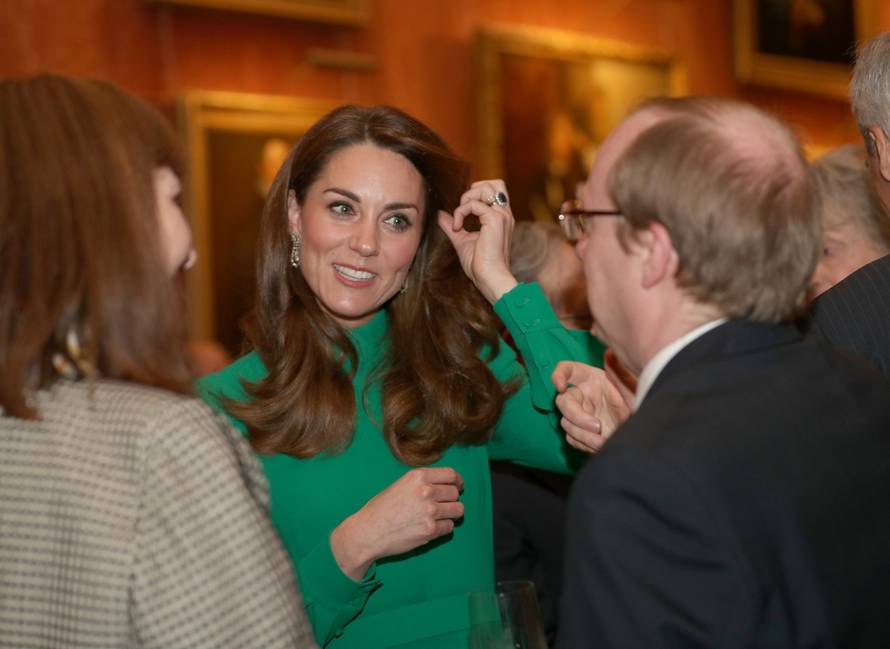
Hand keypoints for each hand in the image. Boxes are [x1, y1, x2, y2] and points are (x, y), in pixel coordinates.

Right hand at [329, 467, 463, 579]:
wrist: (368, 532)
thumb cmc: (381, 509)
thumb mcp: (400, 485)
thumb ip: (422, 483)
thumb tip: (446, 484)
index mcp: (418, 476)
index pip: (451, 475)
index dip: (457, 482)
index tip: (457, 487)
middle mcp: (426, 491)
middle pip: (455, 492)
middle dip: (452, 499)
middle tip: (443, 505)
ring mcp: (429, 511)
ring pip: (458, 510)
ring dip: (451, 514)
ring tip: (440, 517)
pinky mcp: (430, 530)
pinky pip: (449, 527)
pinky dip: (443, 528)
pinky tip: (431, 528)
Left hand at [437, 179, 517, 303]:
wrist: (489, 278)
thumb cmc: (480, 265)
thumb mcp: (462, 240)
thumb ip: (452, 225)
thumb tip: (440, 214)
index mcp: (500, 218)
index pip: (494, 191)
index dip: (475, 194)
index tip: (462, 213)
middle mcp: (504, 214)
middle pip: (495, 183)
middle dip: (475, 189)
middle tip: (463, 207)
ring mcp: (502, 215)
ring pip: (487, 187)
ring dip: (468, 198)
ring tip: (460, 216)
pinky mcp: (496, 219)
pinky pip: (474, 204)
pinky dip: (461, 212)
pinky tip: (457, 227)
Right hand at [552, 360, 632, 452]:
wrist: (645, 430)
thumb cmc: (639, 404)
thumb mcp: (632, 386)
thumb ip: (619, 370)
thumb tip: (610, 353)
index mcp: (591, 379)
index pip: (566, 370)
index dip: (558, 375)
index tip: (561, 387)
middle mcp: (582, 395)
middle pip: (563, 402)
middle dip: (577, 416)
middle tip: (597, 427)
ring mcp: (580, 415)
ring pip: (566, 423)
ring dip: (582, 434)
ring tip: (603, 441)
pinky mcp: (581, 432)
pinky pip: (572, 438)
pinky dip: (584, 443)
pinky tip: (599, 445)